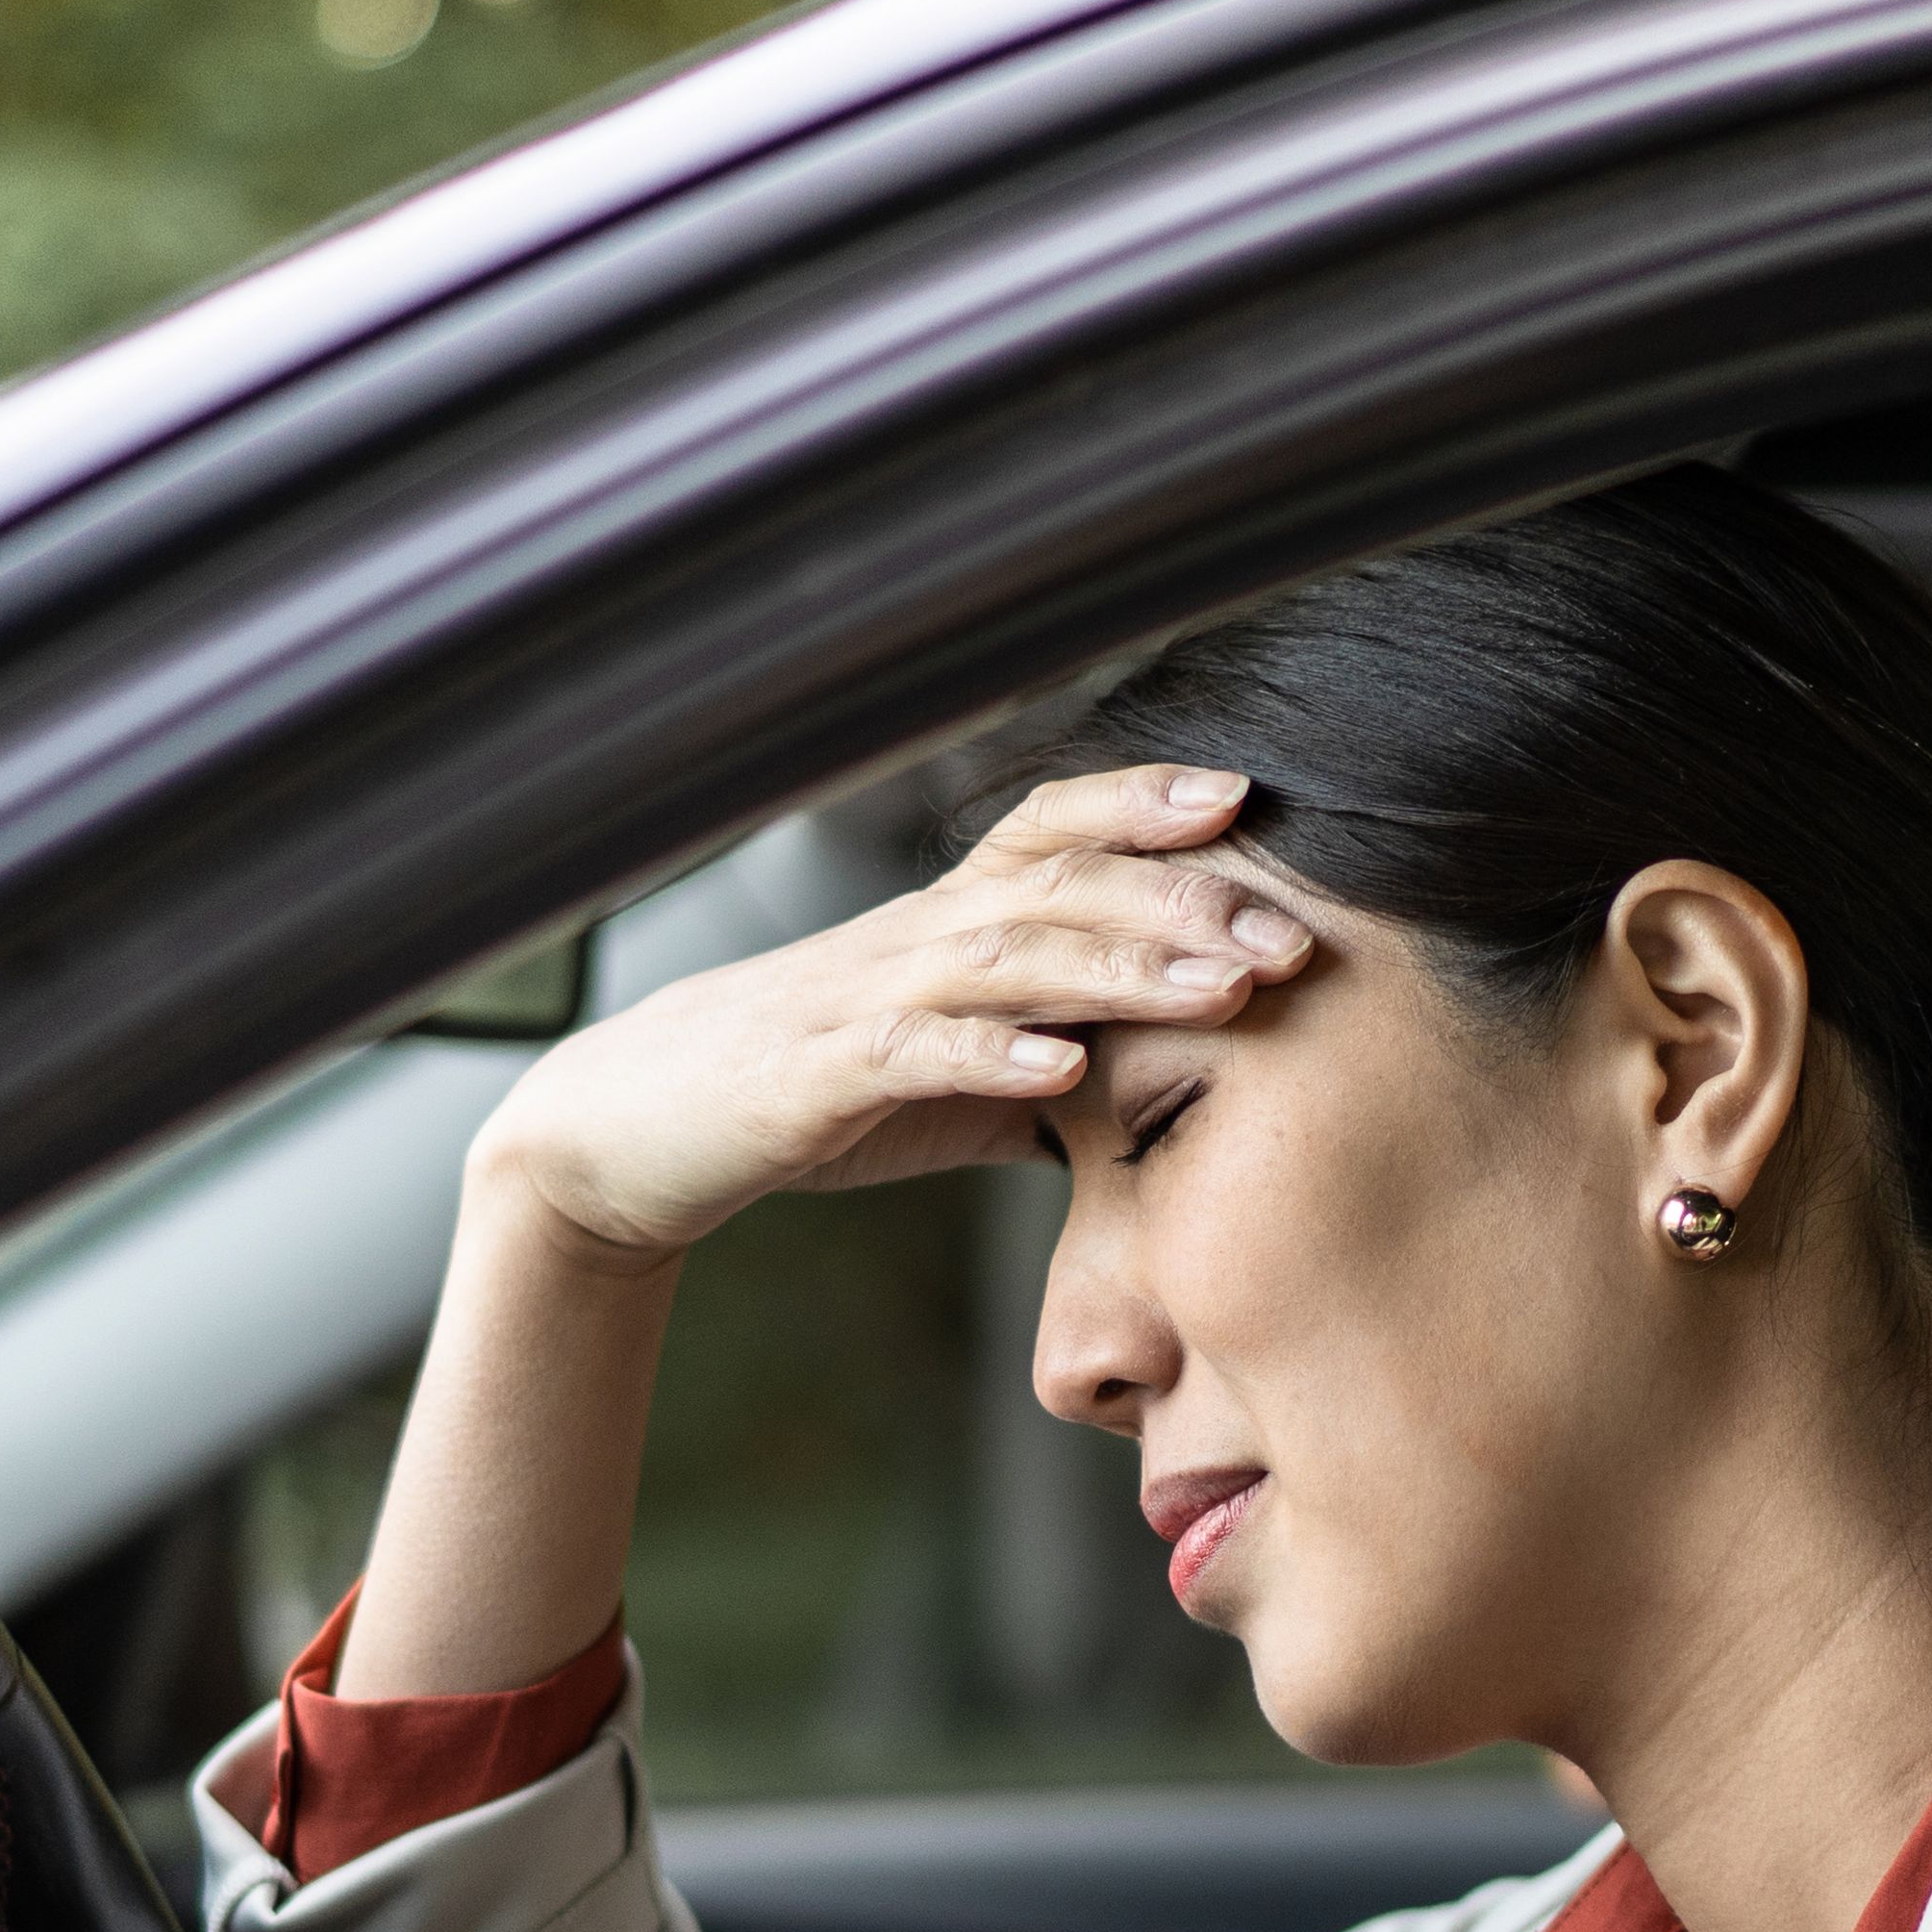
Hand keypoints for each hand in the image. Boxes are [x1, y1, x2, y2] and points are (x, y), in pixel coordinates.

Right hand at [468, 767, 1317, 1264]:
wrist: (636, 1133)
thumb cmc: (805, 1094)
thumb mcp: (947, 1076)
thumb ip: (1048, 1066)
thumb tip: (1163, 1097)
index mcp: (945, 924)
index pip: (1053, 831)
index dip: (1144, 804)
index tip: (1248, 797)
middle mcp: (912, 939)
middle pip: (1062, 888)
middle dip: (1185, 905)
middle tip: (1294, 934)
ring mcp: (864, 1000)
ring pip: (1009, 957)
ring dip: (1125, 971)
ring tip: (1225, 991)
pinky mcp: (818, 1076)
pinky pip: (915, 1053)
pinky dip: (994, 1054)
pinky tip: (1069, 1068)